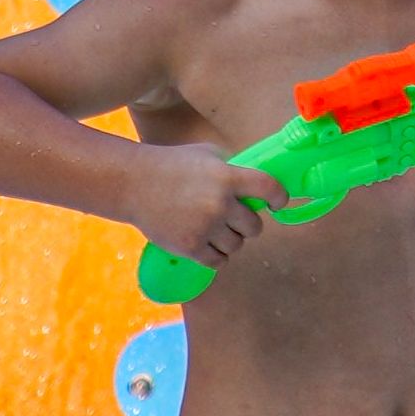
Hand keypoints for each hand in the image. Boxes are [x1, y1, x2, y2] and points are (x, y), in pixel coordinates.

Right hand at [124, 143, 289, 267]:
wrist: (134, 184)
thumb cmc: (173, 164)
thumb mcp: (208, 155)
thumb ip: (233, 168)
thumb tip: (254, 184)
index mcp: (228, 177)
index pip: (269, 189)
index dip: (279, 197)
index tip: (278, 203)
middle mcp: (220, 204)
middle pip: (255, 226)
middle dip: (249, 224)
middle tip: (237, 219)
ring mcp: (205, 227)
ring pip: (237, 245)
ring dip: (232, 240)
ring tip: (218, 231)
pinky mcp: (190, 246)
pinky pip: (218, 260)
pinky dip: (218, 256)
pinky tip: (211, 246)